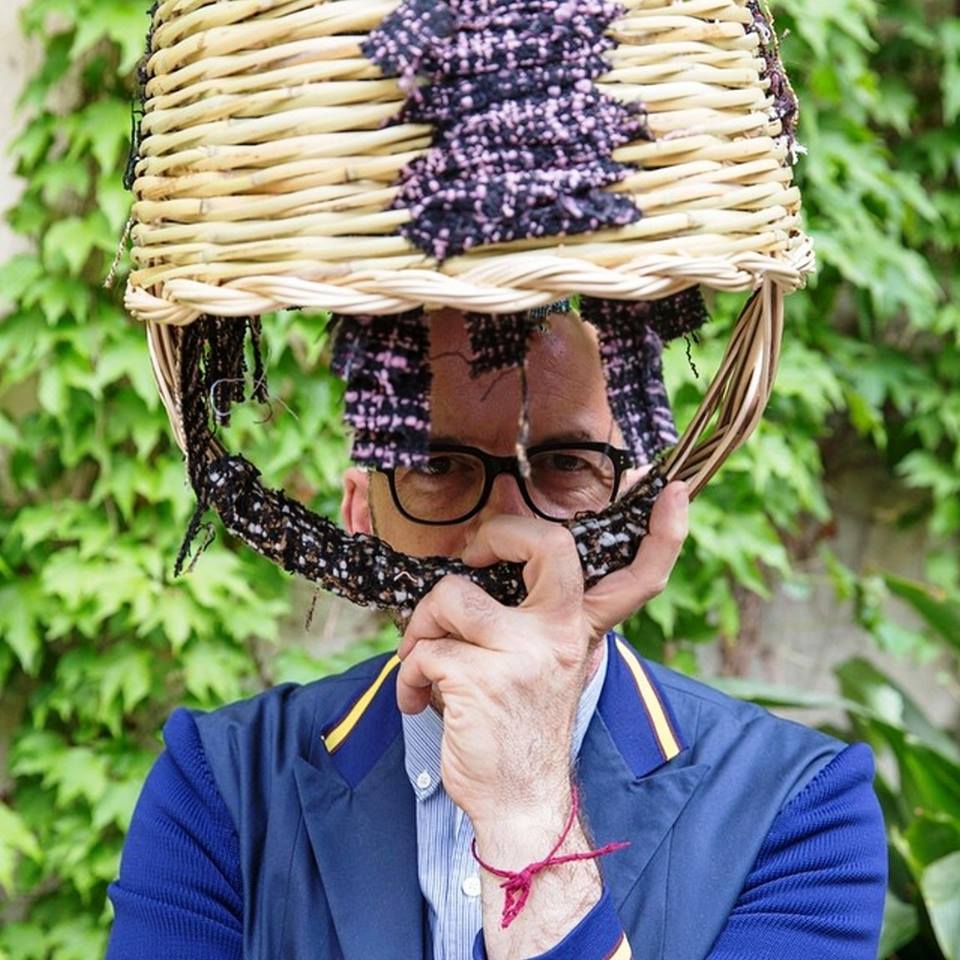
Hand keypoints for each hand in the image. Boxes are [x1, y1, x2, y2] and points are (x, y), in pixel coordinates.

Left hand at [395, 479, 688, 828]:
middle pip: (547, 545)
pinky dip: (410, 675)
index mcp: (579, 630)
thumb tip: (480, 569)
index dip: (663, 534)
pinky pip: (423, 650)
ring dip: (421, 628)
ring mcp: (524, 655)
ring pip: (450, 597)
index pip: (638, 578)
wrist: (517, 802)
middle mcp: (562, 635)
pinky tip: (420, 701)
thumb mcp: (542, 667)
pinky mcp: (482, 679)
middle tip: (471, 555)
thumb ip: (528, 619)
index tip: (675, 491)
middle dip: (496, 532)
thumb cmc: (518, 726)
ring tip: (425, 661)